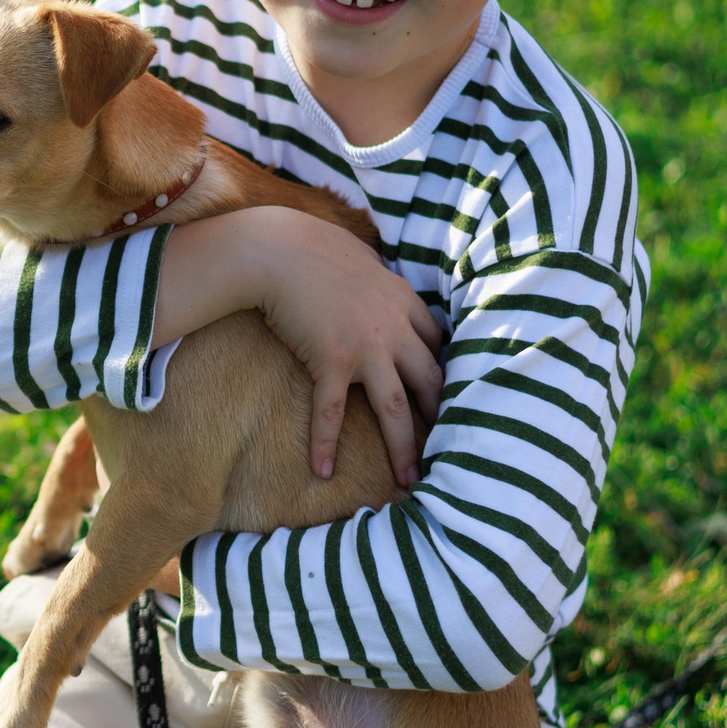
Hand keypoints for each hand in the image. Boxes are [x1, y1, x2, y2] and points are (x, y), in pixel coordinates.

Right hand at [156, 208, 442, 483]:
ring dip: (403, 447)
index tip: (445, 394)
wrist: (278, 250)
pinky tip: (322, 471)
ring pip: (394, 407)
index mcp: (405, 302)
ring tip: (409, 480)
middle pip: (430, 382)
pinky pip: (329, 411)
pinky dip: (325, 442)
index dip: (444, 370)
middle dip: (442, 417)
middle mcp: (394, 330)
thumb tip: (378, 278)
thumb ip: (378, 279)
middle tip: (448, 448)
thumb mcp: (363, 259)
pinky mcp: (331, 361)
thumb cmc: (314, 248)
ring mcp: (365, 348)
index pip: (438, 343)